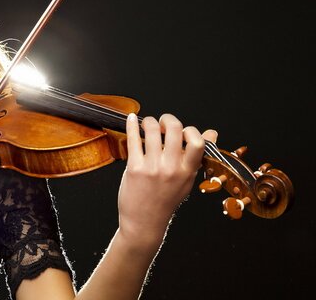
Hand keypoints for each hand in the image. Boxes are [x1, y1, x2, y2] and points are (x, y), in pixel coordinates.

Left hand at [117, 113, 216, 245]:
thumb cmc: (165, 201)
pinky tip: (131, 120)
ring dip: (149, 121)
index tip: (182, 131)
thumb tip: (212, 133)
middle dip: (167, 119)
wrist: (144, 223)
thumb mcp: (187, 181)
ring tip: (147, 124)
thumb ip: (197, 157)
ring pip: (153, 130)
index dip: (190, 130)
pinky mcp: (135, 168)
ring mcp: (153, 168)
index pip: (198, 142)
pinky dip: (132, 125)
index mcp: (187, 171)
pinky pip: (133, 139)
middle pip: (174, 128)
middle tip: (162, 122)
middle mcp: (172, 168)